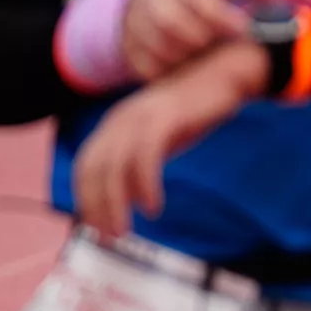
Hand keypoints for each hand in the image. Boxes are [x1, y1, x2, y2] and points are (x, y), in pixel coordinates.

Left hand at [70, 42, 267, 236]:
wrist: (224, 73)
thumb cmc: (196, 109)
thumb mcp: (161, 136)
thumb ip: (140, 159)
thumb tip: (128, 195)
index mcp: (115, 124)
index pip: (86, 166)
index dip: (87, 199)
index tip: (96, 227)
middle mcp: (120, 119)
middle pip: (94, 169)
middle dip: (97, 207)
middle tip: (109, 237)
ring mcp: (140, 116)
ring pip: (114, 166)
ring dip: (115, 203)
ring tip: (125, 230)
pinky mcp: (164, 117)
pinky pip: (144, 157)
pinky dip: (144, 185)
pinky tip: (152, 206)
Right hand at [119, 0, 270, 81]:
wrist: (138, 2)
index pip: (200, 1)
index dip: (224, 19)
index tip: (244, 30)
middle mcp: (151, 2)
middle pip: (175, 25)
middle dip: (203, 41)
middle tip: (222, 49)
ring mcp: (135, 27)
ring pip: (162, 50)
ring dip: (189, 61)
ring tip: (207, 63)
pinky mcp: (128, 51)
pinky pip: (149, 70)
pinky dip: (171, 76)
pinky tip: (187, 75)